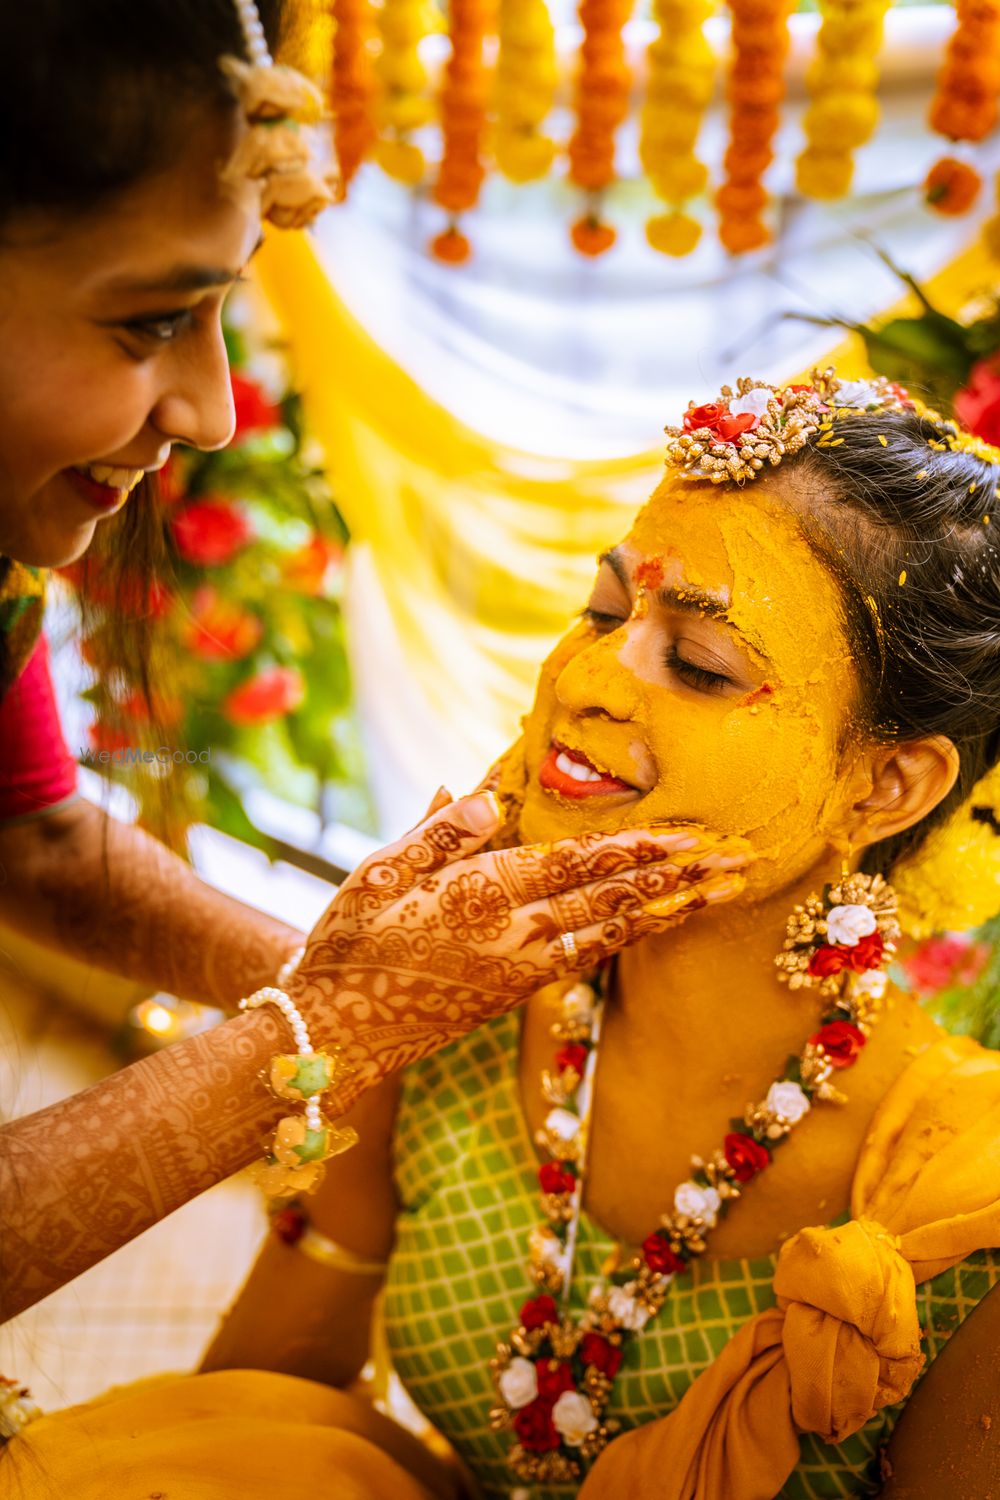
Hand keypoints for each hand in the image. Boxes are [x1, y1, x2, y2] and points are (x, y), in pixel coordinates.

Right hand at [289, 791, 747, 1102]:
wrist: (332, 1034)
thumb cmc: (349, 944)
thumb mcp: (375, 875)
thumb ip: (436, 834)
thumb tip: (483, 791)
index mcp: (479, 898)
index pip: (576, 866)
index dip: (638, 850)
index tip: (689, 837)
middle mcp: (514, 937)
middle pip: (613, 900)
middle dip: (679, 881)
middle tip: (739, 862)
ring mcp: (521, 971)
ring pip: (613, 933)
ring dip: (672, 912)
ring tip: (720, 893)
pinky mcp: (517, 992)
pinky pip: (589, 957)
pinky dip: (630, 936)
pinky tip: (655, 923)